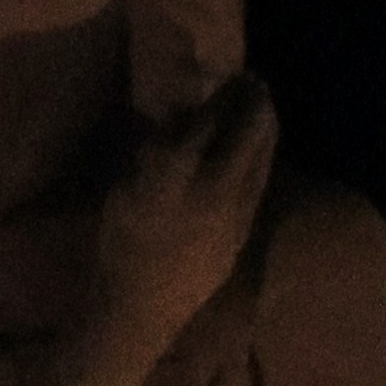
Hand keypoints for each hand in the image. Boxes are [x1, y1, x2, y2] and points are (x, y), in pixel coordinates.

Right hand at [94, 77, 277, 348]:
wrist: (139, 312)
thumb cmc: (119, 247)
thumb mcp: (125, 190)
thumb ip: (156, 153)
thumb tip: (181, 120)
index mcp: (174, 171)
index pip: (210, 117)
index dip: (223, 91)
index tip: (229, 73)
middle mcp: (213, 186)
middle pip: (249, 129)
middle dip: (255, 100)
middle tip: (255, 82)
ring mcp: (235, 212)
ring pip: (262, 156)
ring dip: (266, 128)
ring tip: (264, 109)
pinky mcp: (244, 233)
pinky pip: (260, 184)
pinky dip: (261, 160)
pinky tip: (258, 152)